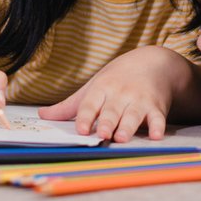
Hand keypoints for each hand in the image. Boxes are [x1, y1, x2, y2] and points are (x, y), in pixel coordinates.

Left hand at [37, 46, 188, 142]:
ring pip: (134, 115)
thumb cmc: (118, 78)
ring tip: (122, 137)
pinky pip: (158, 118)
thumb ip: (70, 105)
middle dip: (108, 122)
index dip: (86, 117)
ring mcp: (140, 100)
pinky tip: (157, 135)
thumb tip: (42, 115)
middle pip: (112, 110)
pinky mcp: (157, 107)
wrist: (153, 63)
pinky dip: (158, 127)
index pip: (90, 104)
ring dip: (128, 126)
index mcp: (102, 89)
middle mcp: (121, 94)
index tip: (81, 129)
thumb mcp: (93, 87)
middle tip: (103, 134)